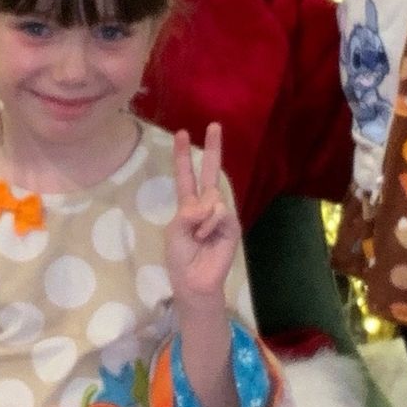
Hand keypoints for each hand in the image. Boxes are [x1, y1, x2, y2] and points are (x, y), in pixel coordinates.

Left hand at [167, 123, 238, 304]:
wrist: (194, 281)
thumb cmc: (180, 257)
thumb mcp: (174, 232)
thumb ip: (188, 213)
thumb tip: (210, 202)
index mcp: (188, 204)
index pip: (186, 175)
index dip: (183, 156)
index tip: (182, 133)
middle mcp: (206, 204)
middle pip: (211, 172)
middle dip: (212, 148)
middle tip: (214, 125)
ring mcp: (220, 214)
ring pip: (213, 197)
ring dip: (201, 217)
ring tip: (197, 236)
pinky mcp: (232, 225)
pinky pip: (220, 212)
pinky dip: (209, 224)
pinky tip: (206, 237)